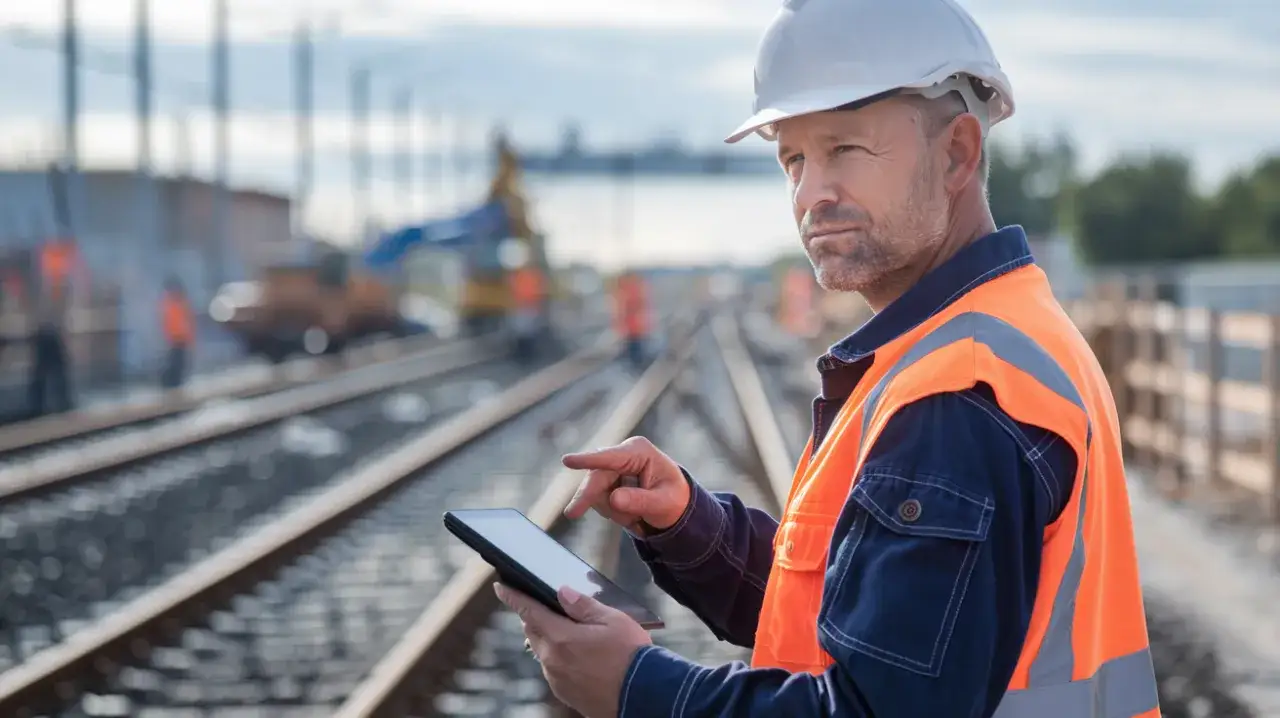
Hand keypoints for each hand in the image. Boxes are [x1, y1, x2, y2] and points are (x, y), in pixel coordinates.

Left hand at [495, 583, 651, 717]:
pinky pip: (554, 670)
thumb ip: (583, 605)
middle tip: (550, 609)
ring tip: (575, 635)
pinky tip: (583, 658)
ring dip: (550, 640)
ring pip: (544, 652)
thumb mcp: (613, 620)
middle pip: (533, 632)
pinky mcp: (565, 694)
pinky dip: (560, 659)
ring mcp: (557, 680)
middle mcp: (552, 660)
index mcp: (561, 638)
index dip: (513, 596)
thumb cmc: (631, 656)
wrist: (644, 697)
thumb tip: (562, 592)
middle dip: (536, 618)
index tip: (500, 587)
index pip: (528, 611)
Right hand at [562, 436, 690, 534]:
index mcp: (639, 451)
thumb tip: (614, 499)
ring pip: (595, 492)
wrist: (673, 504)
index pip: (609, 457)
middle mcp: (621, 455)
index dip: (587, 460)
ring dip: (611, 511)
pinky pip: (597, 500)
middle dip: (588, 496)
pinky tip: (628, 513)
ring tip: (636, 517)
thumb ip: (640, 500)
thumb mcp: (663, 503)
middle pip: (596, 477)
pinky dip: (610, 512)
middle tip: (572, 513)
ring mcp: (611, 468)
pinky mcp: (605, 481)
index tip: (566, 460)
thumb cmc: (673, 498)